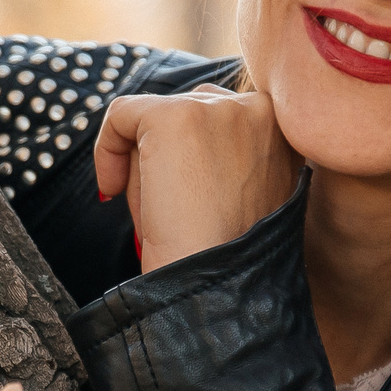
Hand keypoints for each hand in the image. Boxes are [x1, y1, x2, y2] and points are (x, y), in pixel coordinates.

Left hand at [95, 82, 301, 272]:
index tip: (182, 198)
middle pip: (188, 112)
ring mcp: (217, 108)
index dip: (193, 158)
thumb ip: (226, 158)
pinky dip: (106, 150)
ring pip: (156, 119)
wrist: (215, 282)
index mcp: (284, 130)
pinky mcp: (174, 116)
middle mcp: (259, 108)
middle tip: (166, 210)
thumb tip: (176, 143)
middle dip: (167, 157)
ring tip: (154, 210)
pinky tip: (112, 190)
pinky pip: (121, 114)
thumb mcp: (244, 196)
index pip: (222, 121)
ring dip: (143, 162)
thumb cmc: (225, 257)